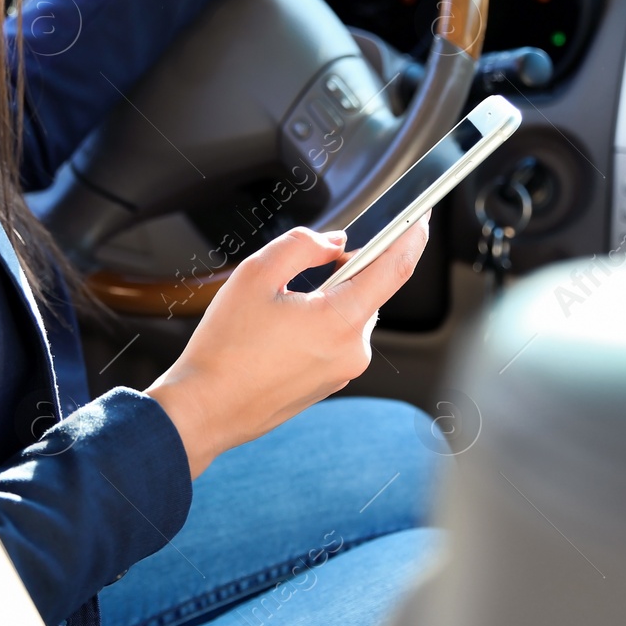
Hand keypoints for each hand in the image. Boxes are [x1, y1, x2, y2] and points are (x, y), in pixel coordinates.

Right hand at [147, 214, 428, 477]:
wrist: (206, 408)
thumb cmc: (224, 349)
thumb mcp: (255, 274)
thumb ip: (302, 246)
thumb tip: (334, 243)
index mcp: (340, 320)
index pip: (395, 268)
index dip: (411, 236)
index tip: (419, 217)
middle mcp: (352, 350)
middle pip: (368, 291)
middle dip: (345, 271)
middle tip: (305, 267)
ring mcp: (343, 371)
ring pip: (350, 315)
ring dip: (327, 299)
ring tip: (280, 308)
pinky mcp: (330, 384)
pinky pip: (336, 340)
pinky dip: (319, 325)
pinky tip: (280, 332)